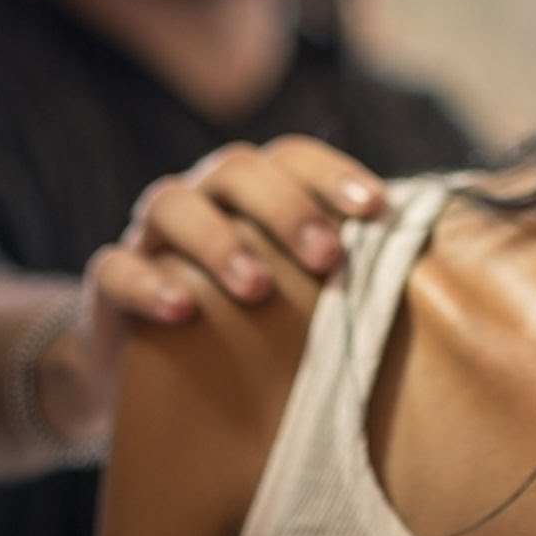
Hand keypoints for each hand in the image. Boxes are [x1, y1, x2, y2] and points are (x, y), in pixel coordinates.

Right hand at [40, 137, 385, 444]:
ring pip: (171, 204)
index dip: (333, 173)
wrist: (146, 378)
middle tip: (324, 258)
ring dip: (220, 241)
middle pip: (236, 169)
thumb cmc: (243, 326)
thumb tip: (429, 275)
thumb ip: (336, 275)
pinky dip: (147, 282)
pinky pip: (114, 268)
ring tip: (258, 288)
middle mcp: (199, 198)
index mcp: (249, 192)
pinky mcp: (106, 287)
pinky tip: (182, 308)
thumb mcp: (291, 298)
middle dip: (285, 207)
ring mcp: (148, 237)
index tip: (377, 210)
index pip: (292, 156)